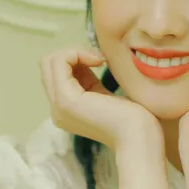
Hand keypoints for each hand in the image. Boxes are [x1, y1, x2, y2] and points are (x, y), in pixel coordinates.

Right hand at [39, 47, 161, 152]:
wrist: (140, 137)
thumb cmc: (134, 119)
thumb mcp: (104, 95)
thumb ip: (89, 81)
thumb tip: (84, 57)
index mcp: (66, 109)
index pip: (55, 72)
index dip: (75, 58)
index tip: (101, 61)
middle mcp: (57, 109)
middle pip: (48, 65)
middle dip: (73, 52)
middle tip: (98, 58)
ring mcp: (58, 106)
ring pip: (50, 60)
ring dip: (75, 51)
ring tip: (98, 59)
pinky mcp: (65, 99)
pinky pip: (59, 61)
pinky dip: (77, 53)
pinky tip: (98, 61)